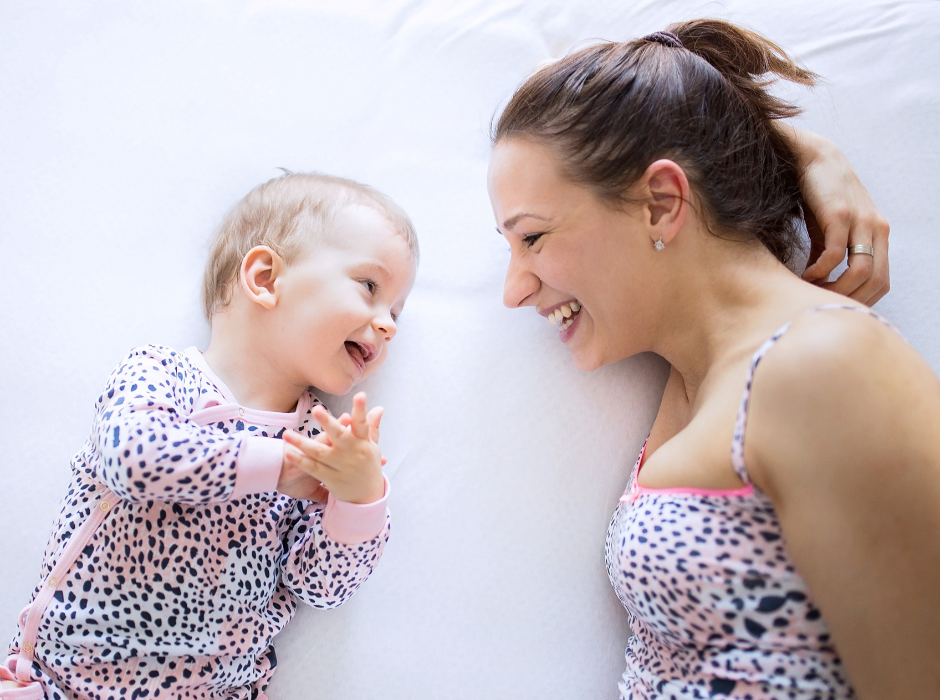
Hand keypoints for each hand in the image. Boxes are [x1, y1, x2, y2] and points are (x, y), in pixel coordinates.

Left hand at [281, 392, 385, 503]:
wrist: (367, 497)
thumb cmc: (368, 465)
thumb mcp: (372, 446)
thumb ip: (371, 427)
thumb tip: (379, 408)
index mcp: (363, 443)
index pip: (363, 424)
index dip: (361, 410)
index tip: (360, 395)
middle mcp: (352, 453)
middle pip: (339, 436)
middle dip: (328, 423)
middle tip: (317, 409)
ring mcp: (340, 466)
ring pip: (319, 453)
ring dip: (302, 443)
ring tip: (287, 434)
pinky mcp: (330, 478)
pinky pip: (313, 468)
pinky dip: (301, 461)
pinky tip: (289, 453)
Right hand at [788, 126, 889, 304]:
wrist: (812, 157)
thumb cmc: (819, 196)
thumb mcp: (829, 230)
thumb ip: (830, 255)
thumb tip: (817, 283)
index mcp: (878, 235)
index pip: (881, 281)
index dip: (859, 300)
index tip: (832, 303)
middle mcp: (876, 229)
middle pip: (877, 281)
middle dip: (849, 299)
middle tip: (822, 303)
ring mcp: (861, 221)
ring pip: (862, 271)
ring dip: (836, 288)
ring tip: (812, 291)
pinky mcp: (840, 215)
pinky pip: (836, 255)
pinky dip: (821, 271)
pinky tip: (805, 274)